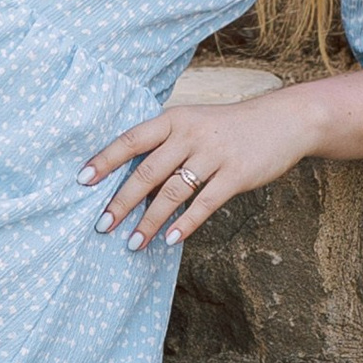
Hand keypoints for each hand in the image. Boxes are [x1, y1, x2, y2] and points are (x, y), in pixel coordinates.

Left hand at [78, 92, 311, 250]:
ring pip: (172, 193)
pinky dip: (184, 224)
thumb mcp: (193, 122)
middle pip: (147, 171)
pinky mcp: (236, 174)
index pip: (131, 139)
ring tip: (132, 243)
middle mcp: (189, 134)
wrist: (282, 120)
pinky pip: (204, 204)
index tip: (81, 180)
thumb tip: (128, 176)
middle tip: (101, 225)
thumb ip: (165, 143)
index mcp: (173, 119)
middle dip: (121, 202)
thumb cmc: (227, 127)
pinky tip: (169, 240)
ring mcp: (214, 154)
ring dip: (149, 221)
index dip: (105, 160)